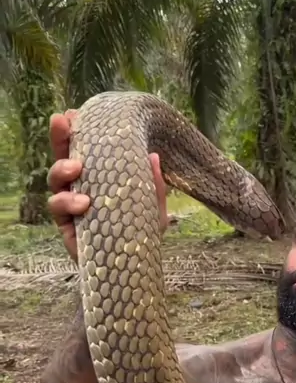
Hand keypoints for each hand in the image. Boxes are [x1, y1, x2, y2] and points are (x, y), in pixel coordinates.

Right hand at [47, 110, 168, 263]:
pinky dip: (67, 202)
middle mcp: (80, 187)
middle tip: (63, 122)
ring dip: (62, 169)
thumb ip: (153, 185)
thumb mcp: (153, 209)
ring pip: (55, 180)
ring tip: (77, 169)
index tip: (75, 113)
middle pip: (63, 156)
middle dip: (59, 137)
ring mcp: (70, 206)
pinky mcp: (66, 226)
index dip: (76, 130)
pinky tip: (83, 202)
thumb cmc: (140, 235)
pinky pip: (58, 209)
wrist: (133, 269)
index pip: (85, 149)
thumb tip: (153, 156)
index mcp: (99, 177)